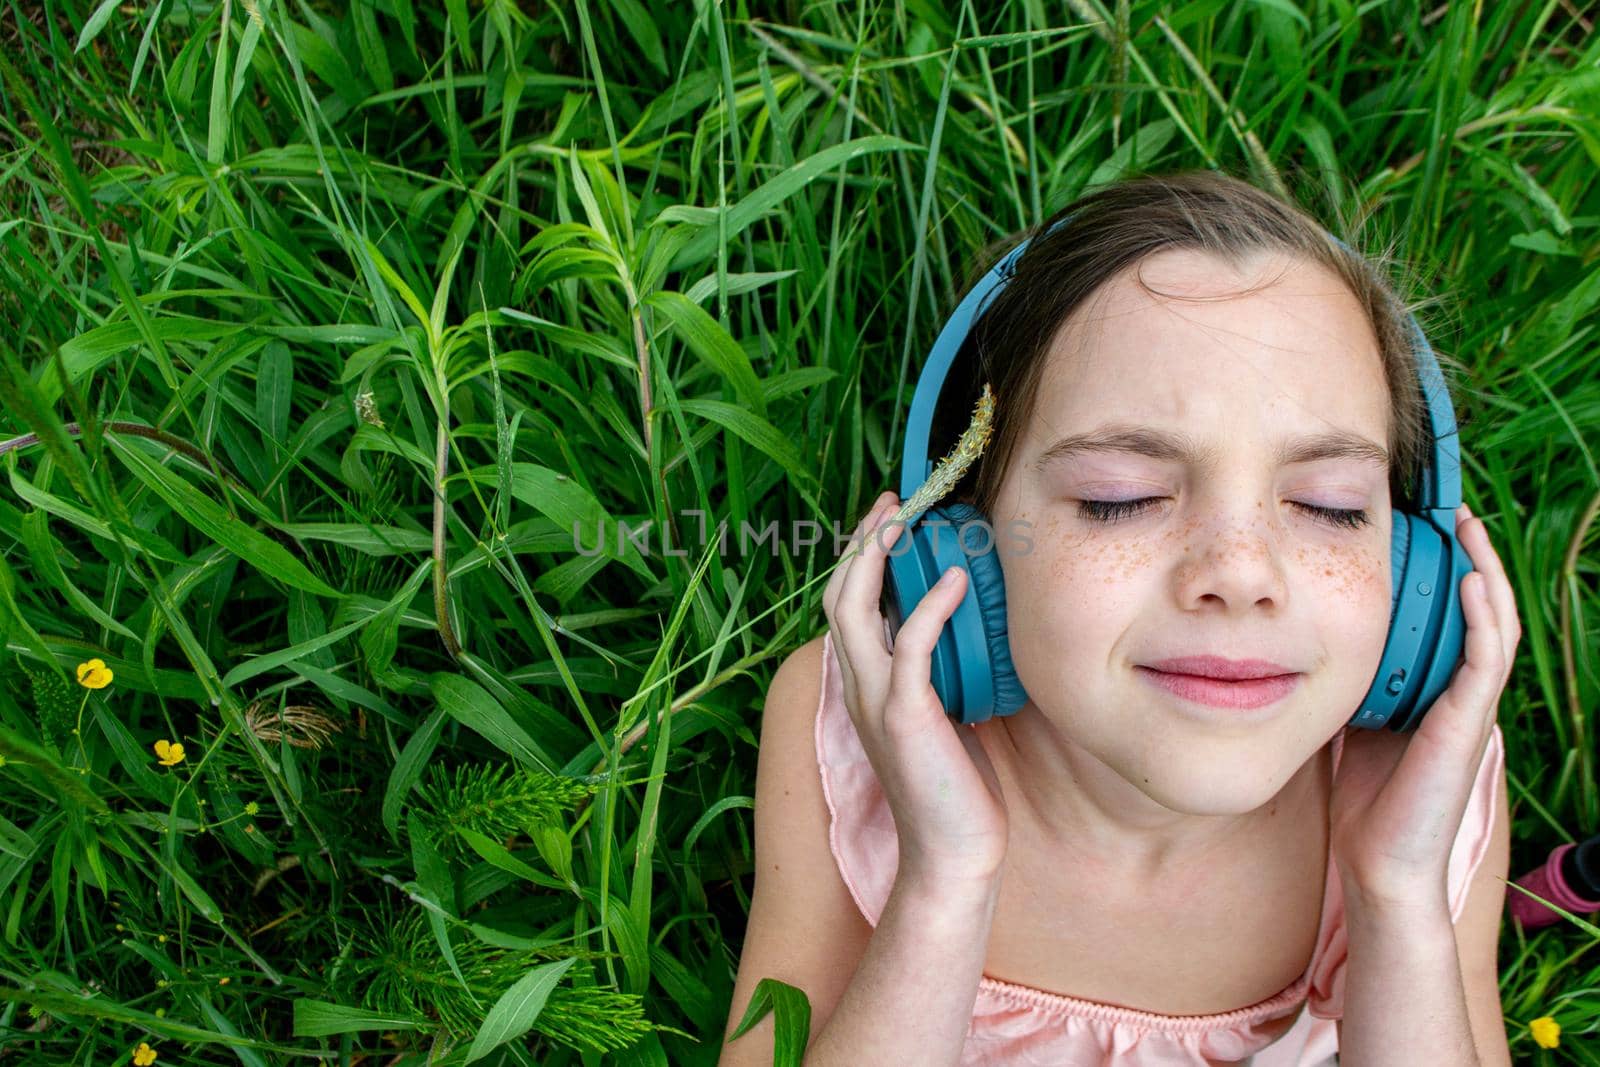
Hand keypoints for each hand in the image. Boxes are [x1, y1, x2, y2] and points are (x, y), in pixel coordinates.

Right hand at [821, 490, 1009, 889]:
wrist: (953, 854)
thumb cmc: (955, 788)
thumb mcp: (946, 715)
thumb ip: (942, 673)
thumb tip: (973, 628)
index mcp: (866, 686)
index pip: (848, 607)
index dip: (861, 558)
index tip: (890, 517)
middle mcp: (860, 687)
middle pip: (839, 595)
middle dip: (861, 542)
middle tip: (892, 501)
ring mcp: (877, 701)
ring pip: (855, 611)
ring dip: (876, 558)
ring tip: (906, 519)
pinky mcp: (905, 717)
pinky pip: (910, 647)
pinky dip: (929, 606)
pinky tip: (953, 579)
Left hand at [1328, 502, 1521, 911]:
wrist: (1379, 861)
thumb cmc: (1365, 797)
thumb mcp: (1349, 718)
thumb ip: (1345, 678)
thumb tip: (1301, 635)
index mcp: (1435, 687)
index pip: (1449, 616)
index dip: (1442, 570)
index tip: (1418, 525)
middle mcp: (1459, 692)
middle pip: (1477, 610)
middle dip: (1467, 556)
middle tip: (1450, 507)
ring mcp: (1469, 708)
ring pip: (1494, 624)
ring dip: (1485, 572)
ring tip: (1467, 526)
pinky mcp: (1468, 726)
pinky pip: (1486, 662)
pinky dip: (1484, 619)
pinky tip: (1473, 583)